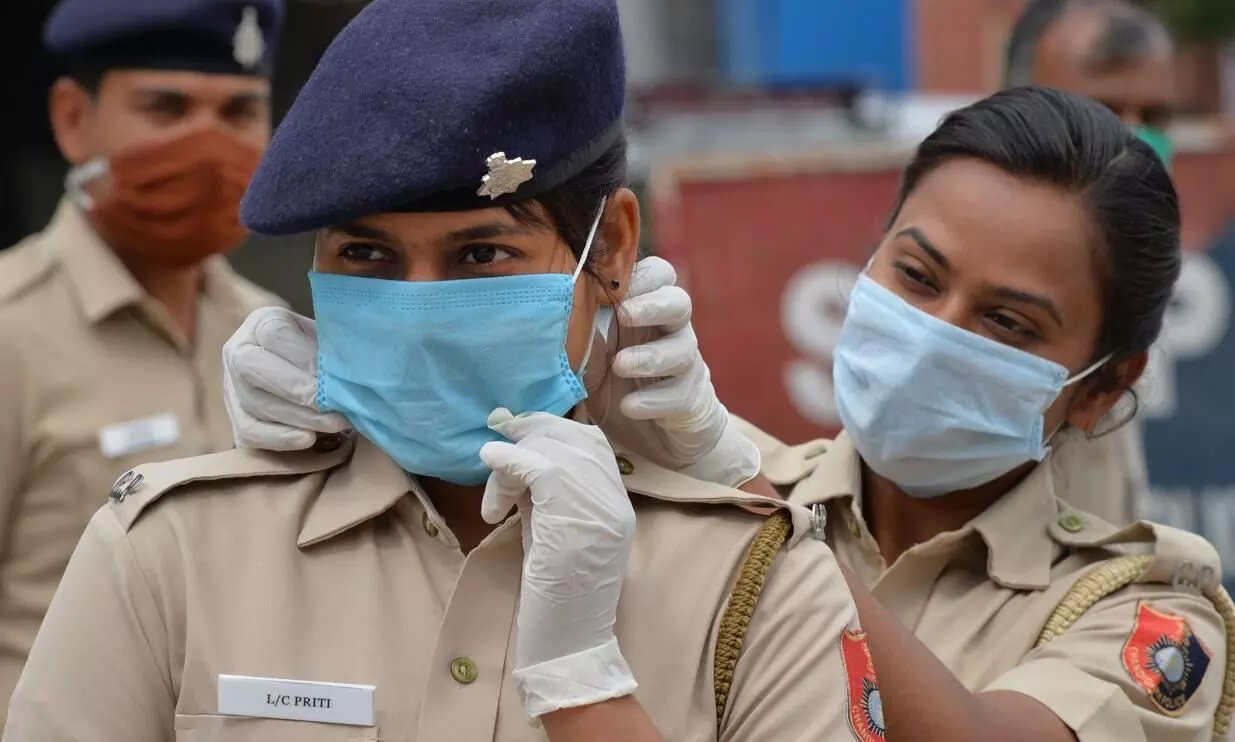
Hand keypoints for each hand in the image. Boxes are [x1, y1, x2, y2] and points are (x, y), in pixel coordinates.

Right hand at [222, 306, 349, 450]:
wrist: (296, 368)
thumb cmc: (318, 350)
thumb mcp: (325, 337)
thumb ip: (332, 348)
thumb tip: (353, 370)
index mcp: (261, 323)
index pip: (275, 335)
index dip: (306, 357)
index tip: (337, 375)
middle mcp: (237, 352)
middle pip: (254, 370)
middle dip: (301, 391)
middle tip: (337, 405)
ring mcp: (232, 387)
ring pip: (256, 404)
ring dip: (300, 418)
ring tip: (336, 423)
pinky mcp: (236, 419)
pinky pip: (250, 433)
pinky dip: (281, 438)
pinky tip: (308, 438)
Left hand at [480, 409, 636, 717]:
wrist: (569, 646)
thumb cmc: (557, 600)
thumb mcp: (555, 535)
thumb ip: (546, 498)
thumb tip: (517, 459)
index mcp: (617, 504)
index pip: (592, 443)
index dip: (552, 427)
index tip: (515, 427)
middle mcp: (615, 501)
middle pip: (574, 439)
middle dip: (531, 433)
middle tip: (497, 440)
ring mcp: (599, 510)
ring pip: (554, 451)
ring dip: (513, 460)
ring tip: (494, 494)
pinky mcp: (572, 522)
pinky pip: (540, 469)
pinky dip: (508, 462)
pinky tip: (490, 464)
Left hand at [595, 258, 760, 486]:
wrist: (647, 435)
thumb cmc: (613, 384)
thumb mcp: (590, 355)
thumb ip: (582, 332)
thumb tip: (555, 306)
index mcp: (646, 310)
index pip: (659, 275)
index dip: (641, 276)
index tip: (610, 287)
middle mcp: (671, 331)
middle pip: (679, 302)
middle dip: (652, 306)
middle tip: (625, 315)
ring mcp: (685, 364)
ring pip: (683, 348)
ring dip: (649, 356)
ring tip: (620, 366)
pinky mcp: (690, 399)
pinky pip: (680, 393)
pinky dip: (653, 400)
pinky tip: (629, 406)